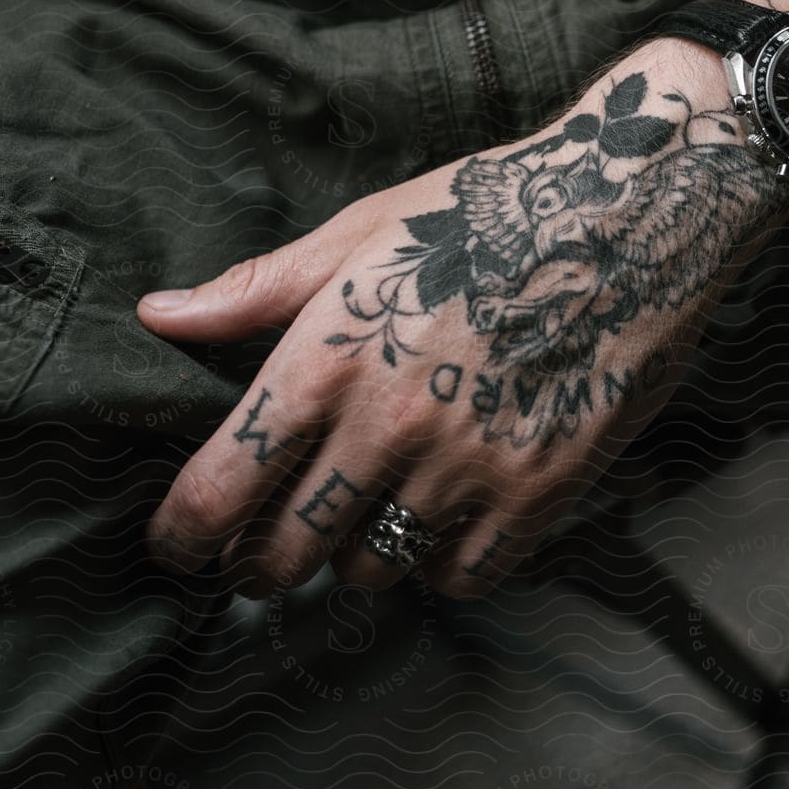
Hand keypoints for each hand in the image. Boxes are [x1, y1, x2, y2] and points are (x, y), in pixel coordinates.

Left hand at [138, 44, 788, 598]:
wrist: (628, 213)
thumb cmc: (489, 211)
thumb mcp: (363, 231)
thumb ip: (258, 288)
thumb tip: (160, 313)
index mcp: (327, 358)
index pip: (222, 485)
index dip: (184, 534)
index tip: (180, 547)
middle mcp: (388, 425)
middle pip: (288, 549)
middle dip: (259, 563)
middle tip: (264, 555)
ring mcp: (468, 466)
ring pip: (373, 570)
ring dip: (355, 558)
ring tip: (366, 522)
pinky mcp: (540, 490)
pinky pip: (465, 576)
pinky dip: (443, 565)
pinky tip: (445, 526)